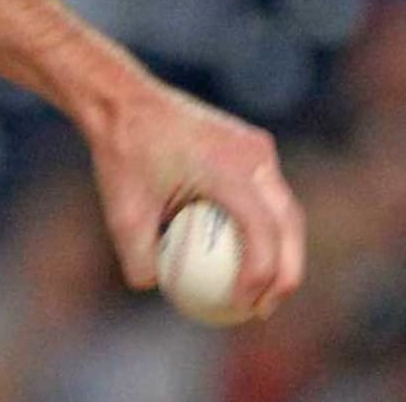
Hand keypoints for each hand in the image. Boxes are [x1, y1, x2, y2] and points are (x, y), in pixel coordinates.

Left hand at [84, 80, 304, 318]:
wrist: (122, 100)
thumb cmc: (121, 154)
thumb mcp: (121, 210)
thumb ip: (138, 254)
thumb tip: (154, 289)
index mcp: (226, 168)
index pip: (261, 230)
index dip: (260, 274)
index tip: (243, 305)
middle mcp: (252, 155)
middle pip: (288, 224)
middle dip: (286, 273)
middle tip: (264, 309)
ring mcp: (257, 148)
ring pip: (284, 210)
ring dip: (282, 252)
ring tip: (261, 293)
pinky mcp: (253, 145)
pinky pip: (267, 193)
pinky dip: (267, 227)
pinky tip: (246, 258)